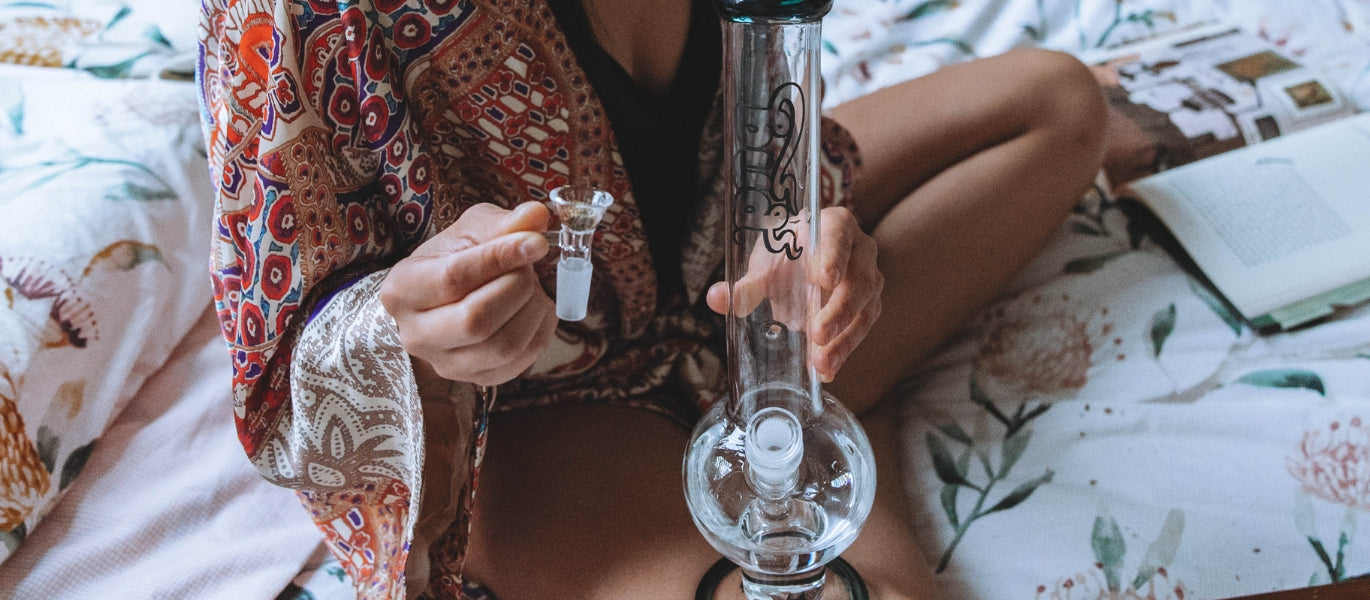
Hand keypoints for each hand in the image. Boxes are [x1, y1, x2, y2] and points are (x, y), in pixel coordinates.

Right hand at [379, 202, 555, 386]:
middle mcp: (415, 334)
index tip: (536, 243)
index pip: (453, 278)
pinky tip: (534, 310)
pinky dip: (539, 332)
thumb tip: (536, 216)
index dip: (499, 258)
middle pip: (475, 321)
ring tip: (532, 287)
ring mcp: (444, 363)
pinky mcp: (474, 379)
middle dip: (517, 289)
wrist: (445, 298)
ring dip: (532, 310)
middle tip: (528, 268)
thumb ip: (502, 223)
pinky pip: (520, 362)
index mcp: (402, 289)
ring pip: (503, 346)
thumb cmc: (454, 258)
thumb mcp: (471, 230)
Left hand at [706, 207, 882, 382]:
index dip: (833, 257)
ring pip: (865, 310)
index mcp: (834, 226)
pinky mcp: (868, 307)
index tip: (823, 279)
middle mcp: (860, 251)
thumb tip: (717, 298)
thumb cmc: (788, 255)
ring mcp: (869, 280)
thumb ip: (746, 283)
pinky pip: (860, 330)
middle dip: (839, 310)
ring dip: (844, 340)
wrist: (806, 261)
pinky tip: (826, 371)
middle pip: (859, 279)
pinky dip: (842, 352)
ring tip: (821, 363)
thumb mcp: (766, 264)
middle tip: (817, 334)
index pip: (838, 237)